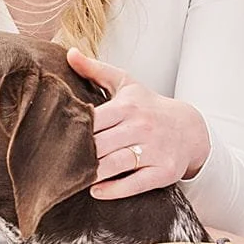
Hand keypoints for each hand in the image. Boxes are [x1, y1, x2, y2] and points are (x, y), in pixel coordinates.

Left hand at [68, 47, 210, 199]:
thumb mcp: (127, 85)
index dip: (70, 132)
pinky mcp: (164, 171)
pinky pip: (135, 183)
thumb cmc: (150, 107)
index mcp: (127, 106)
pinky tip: (96, 191)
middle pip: (99, 145)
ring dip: (91, 174)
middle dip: (77, 156)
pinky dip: (114, 190)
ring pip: (115, 164)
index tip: (52, 140)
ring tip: (73, 179)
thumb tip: (69, 53)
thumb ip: (96, 70)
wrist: (191, 129)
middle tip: (55, 164)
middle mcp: (141, 127)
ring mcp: (155, 151)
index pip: (91, 120)